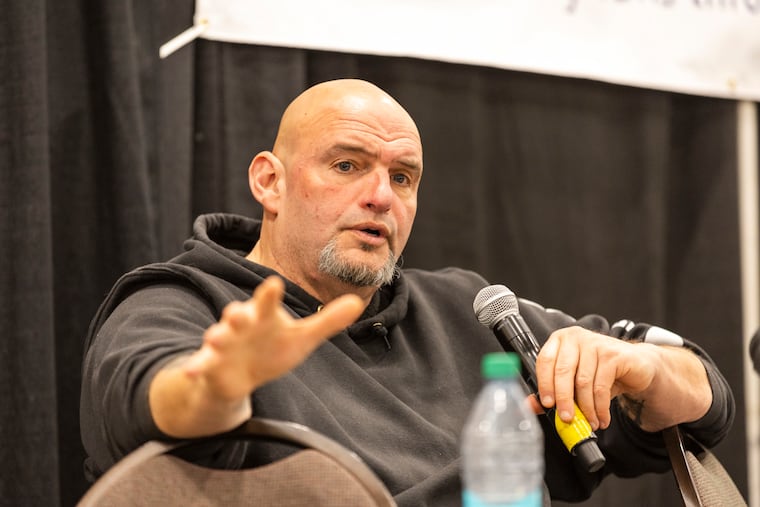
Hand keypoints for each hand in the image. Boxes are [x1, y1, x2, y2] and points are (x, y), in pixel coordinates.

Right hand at [184, 275, 363, 399]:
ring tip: (215, 337)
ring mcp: (224, 342)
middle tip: (238, 311)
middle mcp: (241, 324)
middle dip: (237, 313)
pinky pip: (202, 363)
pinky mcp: (211, 363)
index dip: (269, 293)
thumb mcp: (303, 337)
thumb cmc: (273, 348)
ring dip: (216, 336)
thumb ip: (328, 321)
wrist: (240, 374)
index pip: (267, 301)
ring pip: (217, 335)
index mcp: (263, 315)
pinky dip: (196, 366)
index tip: (273, 283)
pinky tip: (192, 370)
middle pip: (238, 314)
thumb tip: (359, 302)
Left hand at [534, 326, 657, 430]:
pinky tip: (601, 418)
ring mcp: (595, 343)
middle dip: (564, 400)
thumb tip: (533, 405)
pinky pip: (601, 386)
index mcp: (560, 341)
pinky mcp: (613, 355)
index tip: (547, 404)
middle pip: (563, 371)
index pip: (545, 360)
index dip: (544, 384)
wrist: (637, 365)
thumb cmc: (600, 371)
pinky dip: (600, 407)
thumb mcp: (575, 380)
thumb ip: (553, 391)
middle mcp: (575, 338)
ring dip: (585, 408)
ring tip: (589, 422)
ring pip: (583, 382)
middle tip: (567, 418)